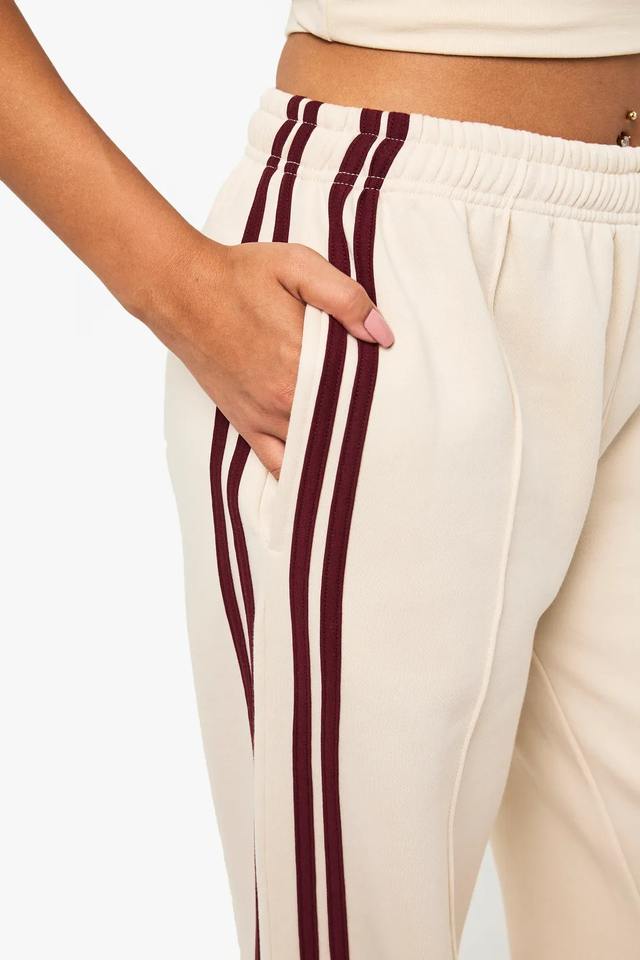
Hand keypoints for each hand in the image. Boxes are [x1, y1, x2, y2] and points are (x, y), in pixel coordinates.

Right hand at [149, 233, 394, 478]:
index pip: (361, 390)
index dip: (386, 393)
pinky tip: (323, 476)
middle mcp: (285, 398)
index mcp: (303, 359)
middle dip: (371, 427)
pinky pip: (278, 465)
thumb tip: (382, 335)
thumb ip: (345, 297)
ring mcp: (264, 417)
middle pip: (344, 426)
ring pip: (316, 451)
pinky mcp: (246, 425)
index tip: (407, 395)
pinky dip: (302, 474)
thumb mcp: (297, 266)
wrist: (181, 290)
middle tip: (401, 429)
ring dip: (342, 452)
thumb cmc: (240, 275)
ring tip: (373, 454)